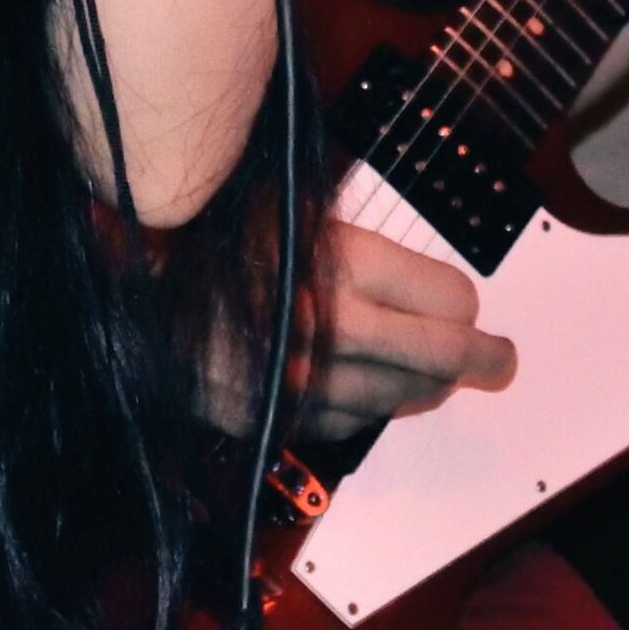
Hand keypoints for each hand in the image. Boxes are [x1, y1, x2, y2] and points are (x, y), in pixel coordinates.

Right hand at [198, 219, 516, 439]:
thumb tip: (431, 290)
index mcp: (341, 262)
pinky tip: (364, 385)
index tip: (470, 308)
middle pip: (440, 357)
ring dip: (425, 386)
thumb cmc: (210, 231)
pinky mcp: (278, 417)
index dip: (465, 303)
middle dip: (482, 359)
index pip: (449, 298)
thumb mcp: (289, 207)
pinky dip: (366, 405)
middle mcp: (333, 327)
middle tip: (500, 359)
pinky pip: (348, 422)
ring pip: (400, 397)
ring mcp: (307, 381)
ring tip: (437, 375)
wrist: (128, 283)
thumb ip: (357, 243)